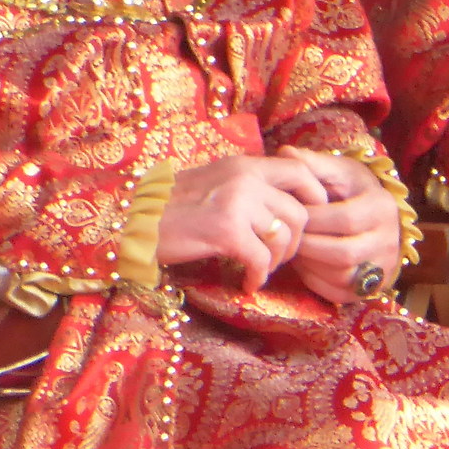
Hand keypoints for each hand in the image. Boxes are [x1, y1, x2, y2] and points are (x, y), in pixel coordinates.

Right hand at [157, 154, 327, 289]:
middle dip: (295, 243)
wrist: (134, 220)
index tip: (306, 224)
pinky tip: (246, 283)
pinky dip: (257, 277)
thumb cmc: (172, 207)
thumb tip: (282, 205)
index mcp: (245, 164)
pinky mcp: (227, 231)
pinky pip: (261, 260)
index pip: (301, 172)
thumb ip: (248, 187)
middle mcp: (246, 178)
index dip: (314, 199)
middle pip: (299, 213)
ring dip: (276, 262)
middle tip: (277, 257)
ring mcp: (238, 203)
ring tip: (259, 269)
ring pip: (284, 238)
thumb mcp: (216, 182)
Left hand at [275, 146, 403, 305]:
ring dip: (310, 264)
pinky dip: (317, 281)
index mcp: (382, 206)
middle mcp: (390, 239)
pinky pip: (341, 293)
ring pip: (342, 276)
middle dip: (309, 245)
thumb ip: (312, 163)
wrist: (376, 215)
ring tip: (294, 248)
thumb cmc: (351, 189)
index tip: (292, 213)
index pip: (345, 219)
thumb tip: (284, 151)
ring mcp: (383, 266)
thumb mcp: (337, 170)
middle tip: (288, 235)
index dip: (313, 219)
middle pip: (344, 253)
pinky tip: (305, 264)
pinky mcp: (372, 287)